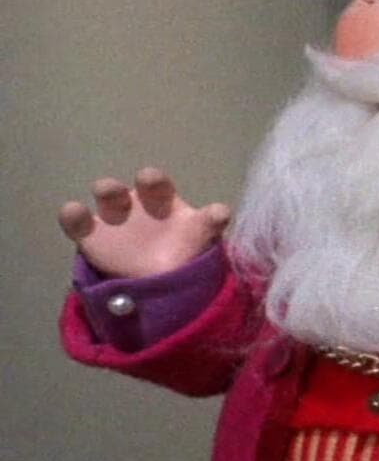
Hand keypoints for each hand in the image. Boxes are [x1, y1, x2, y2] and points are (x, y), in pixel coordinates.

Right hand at [57, 168, 229, 279]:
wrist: (151, 280)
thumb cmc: (180, 252)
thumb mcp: (200, 242)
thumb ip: (209, 225)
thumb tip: (222, 210)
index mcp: (169, 202)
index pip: (173, 190)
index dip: (172, 186)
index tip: (192, 199)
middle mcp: (142, 203)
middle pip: (144, 186)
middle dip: (147, 181)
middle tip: (149, 180)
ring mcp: (115, 217)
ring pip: (109, 195)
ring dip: (109, 189)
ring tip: (108, 190)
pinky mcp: (91, 236)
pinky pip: (79, 223)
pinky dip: (73, 216)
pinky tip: (73, 211)